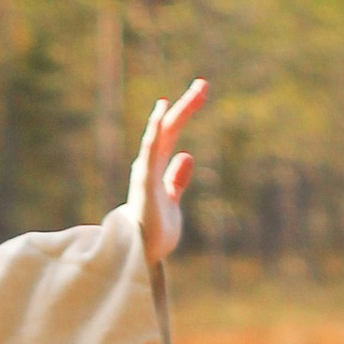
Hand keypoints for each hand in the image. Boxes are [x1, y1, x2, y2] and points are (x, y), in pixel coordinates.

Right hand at [133, 79, 208, 262]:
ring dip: (172, 114)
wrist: (140, 258)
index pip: (172, 134)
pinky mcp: (144, 184)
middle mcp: (149, 167)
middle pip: (169, 129)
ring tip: (186, 93)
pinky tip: (162, 114)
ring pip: (159, 137)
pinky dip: (155, 133)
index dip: (184, 112)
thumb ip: (177, 180)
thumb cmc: (152, 233)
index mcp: (156, 170)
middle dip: (186, 107)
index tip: (200, 94)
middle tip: (204, 84)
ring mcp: (145, 174)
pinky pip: (150, 153)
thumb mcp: (172, 201)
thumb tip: (187, 155)